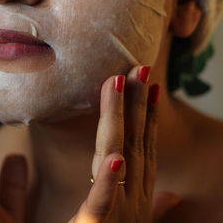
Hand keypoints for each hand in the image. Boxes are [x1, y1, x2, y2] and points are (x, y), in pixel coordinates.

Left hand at [69, 66, 180, 222]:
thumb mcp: (127, 222)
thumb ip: (146, 206)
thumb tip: (168, 196)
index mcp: (136, 196)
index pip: (143, 149)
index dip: (148, 117)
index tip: (149, 86)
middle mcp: (133, 201)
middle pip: (136, 144)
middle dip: (138, 105)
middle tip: (139, 67)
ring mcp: (120, 214)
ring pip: (120, 159)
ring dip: (123, 121)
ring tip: (120, 84)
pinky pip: (105, 202)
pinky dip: (111, 179)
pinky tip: (115, 155)